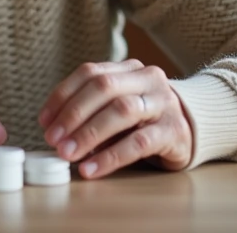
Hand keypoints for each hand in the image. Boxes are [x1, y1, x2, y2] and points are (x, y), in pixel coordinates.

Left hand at [38, 60, 192, 179]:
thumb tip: (54, 130)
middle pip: (104, 88)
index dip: (62, 95)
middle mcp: (148, 79)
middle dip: (73, 114)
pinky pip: (139, 143)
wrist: (193, 129)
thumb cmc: (145, 119)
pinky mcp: (174, 131)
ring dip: (89, 133)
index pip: (89, 72)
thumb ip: (92, 110)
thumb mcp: (119, 106)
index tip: (43, 121)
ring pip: (121, 111)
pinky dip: (111, 156)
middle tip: (52, 139)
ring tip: (68, 154)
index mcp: (129, 68)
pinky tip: (92, 169)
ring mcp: (164, 103)